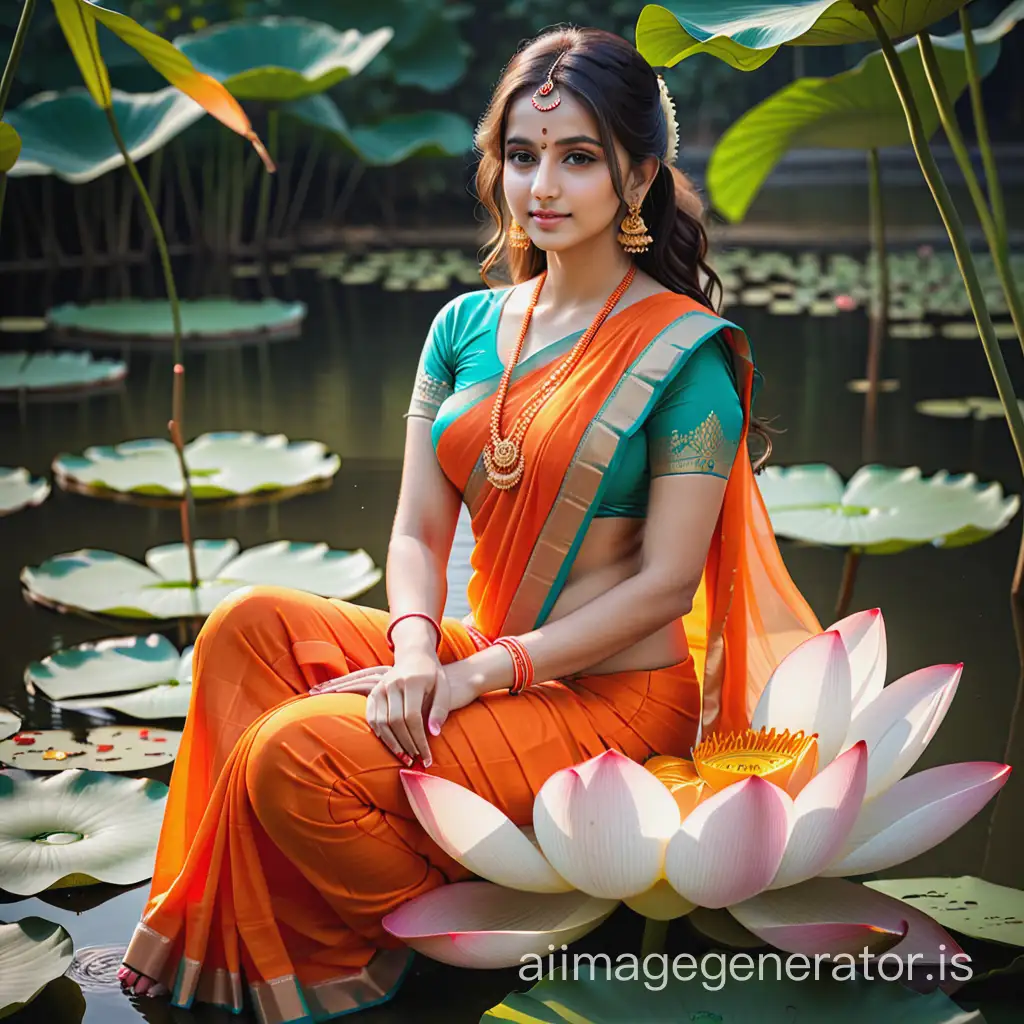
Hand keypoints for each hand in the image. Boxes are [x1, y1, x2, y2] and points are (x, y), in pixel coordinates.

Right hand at [309, 653, 478, 766]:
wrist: (415, 656)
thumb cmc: (433, 675)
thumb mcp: (443, 688)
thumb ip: (440, 710)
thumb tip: (434, 734)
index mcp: (412, 681)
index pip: (413, 717)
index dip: (419, 740)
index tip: (427, 757)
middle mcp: (393, 683)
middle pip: (396, 722)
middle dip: (407, 744)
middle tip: (417, 760)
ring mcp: (380, 687)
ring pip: (382, 722)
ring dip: (392, 743)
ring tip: (405, 757)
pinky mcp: (374, 692)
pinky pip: (372, 718)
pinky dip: (381, 734)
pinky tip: (392, 746)